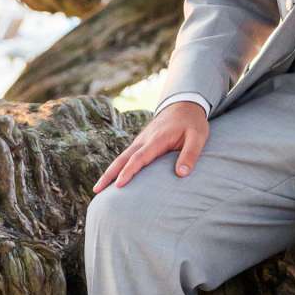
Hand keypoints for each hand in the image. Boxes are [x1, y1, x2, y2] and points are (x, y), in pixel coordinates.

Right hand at [93, 100, 209, 192]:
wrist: (184, 104)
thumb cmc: (192, 123)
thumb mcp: (198, 137)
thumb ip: (190, 154)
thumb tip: (181, 174)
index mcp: (157, 139)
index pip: (139, 158)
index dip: (129, 172)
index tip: (119, 185)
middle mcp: (144, 140)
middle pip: (122, 159)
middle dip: (109, 175)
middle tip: (96, 190)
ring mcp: (140, 140)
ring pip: (121, 158)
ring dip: (109, 172)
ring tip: (98, 189)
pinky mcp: (141, 142)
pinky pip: (126, 156)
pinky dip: (117, 167)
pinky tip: (112, 178)